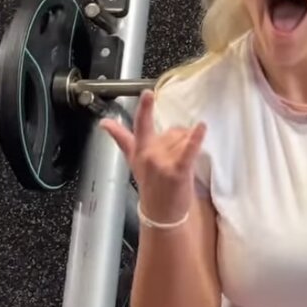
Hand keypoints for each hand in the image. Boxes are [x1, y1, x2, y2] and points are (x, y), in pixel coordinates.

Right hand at [99, 90, 205, 222]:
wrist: (161, 214)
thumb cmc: (150, 185)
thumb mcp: (133, 160)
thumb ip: (121, 138)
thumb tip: (104, 123)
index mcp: (140, 149)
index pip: (141, 124)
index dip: (145, 108)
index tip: (147, 93)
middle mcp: (149, 154)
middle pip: (173, 131)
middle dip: (179, 141)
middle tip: (175, 161)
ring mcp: (163, 162)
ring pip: (183, 139)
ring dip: (187, 147)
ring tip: (181, 165)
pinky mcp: (178, 171)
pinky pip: (188, 150)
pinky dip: (196, 138)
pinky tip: (202, 127)